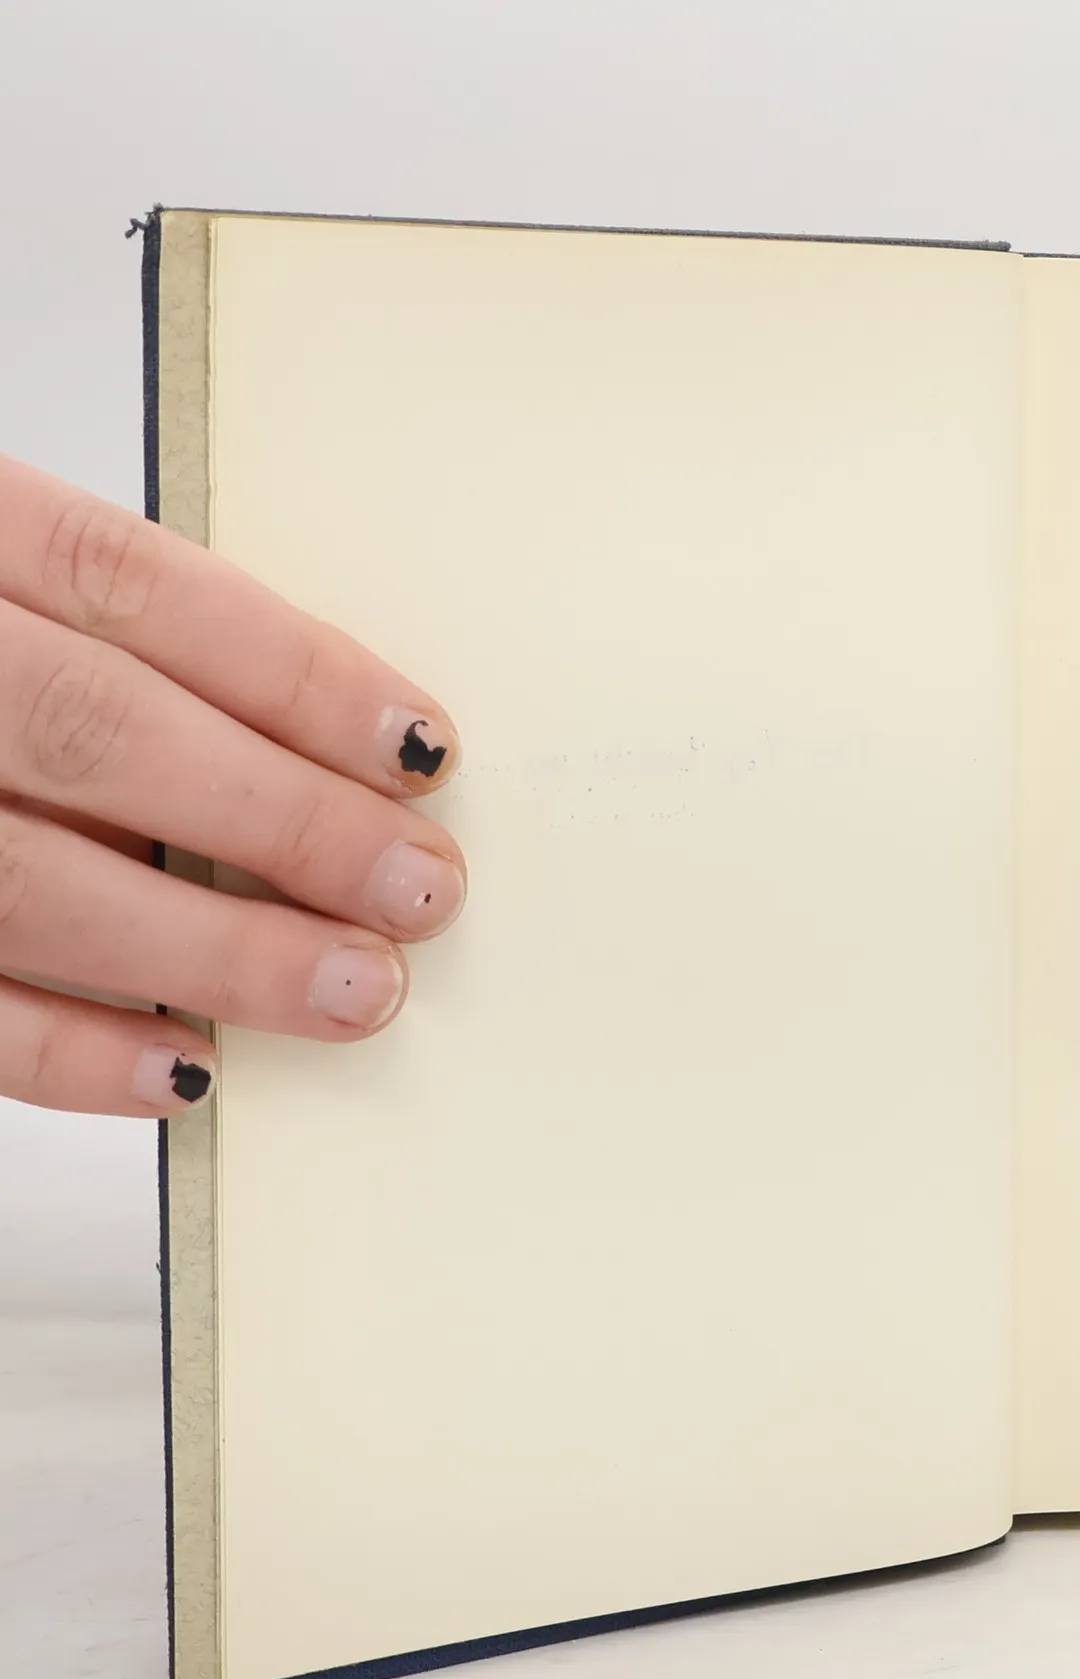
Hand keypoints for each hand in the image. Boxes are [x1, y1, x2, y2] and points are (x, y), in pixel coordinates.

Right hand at [0, 455, 463, 1116]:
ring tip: (357, 989)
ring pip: (30, 881)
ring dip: (214, 949)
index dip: (293, 672)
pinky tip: (185, 1070)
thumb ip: (86, 629)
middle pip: (100, 732)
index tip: (421, 747)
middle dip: (282, 821)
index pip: (131, 588)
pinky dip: (65, 1050)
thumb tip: (310, 743)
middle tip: (421, 890)